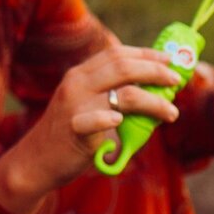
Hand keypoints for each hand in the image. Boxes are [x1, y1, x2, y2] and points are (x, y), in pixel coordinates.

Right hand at [0, 44, 179, 213]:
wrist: (37, 159)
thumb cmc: (69, 133)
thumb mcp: (85, 104)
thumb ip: (109, 94)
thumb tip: (152, 92)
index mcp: (80, 74)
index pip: (116, 54)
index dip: (145, 54)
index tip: (168, 60)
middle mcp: (77, 83)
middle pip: (122, 67)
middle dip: (155, 71)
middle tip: (176, 80)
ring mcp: (74, 105)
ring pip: (122, 94)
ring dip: (153, 101)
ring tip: (171, 112)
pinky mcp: (73, 129)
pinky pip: (94, 120)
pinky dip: (109, 118)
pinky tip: (121, 120)